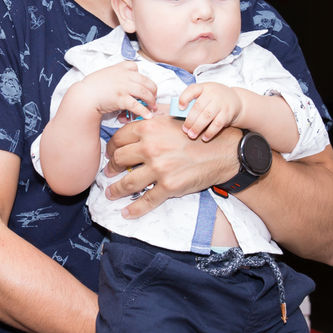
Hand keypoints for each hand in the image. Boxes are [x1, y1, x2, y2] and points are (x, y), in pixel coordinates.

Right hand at [71, 62, 156, 117]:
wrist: (84, 96)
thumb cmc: (90, 86)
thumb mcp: (103, 74)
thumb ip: (113, 75)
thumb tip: (120, 83)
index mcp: (119, 68)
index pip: (134, 66)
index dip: (139, 75)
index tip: (140, 82)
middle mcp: (124, 76)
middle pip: (145, 81)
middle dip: (152, 90)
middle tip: (153, 97)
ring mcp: (124, 87)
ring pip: (144, 92)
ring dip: (151, 101)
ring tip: (153, 107)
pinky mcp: (122, 99)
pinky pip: (137, 105)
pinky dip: (144, 111)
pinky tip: (148, 116)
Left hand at [104, 119, 240, 217]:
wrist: (223, 150)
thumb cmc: (197, 133)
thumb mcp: (172, 119)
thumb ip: (152, 121)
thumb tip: (135, 119)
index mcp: (149, 129)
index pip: (119, 138)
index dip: (111, 147)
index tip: (110, 154)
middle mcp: (151, 148)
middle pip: (119, 160)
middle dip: (111, 168)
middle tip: (109, 172)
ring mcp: (159, 169)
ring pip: (128, 183)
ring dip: (116, 189)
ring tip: (110, 193)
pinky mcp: (169, 186)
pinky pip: (146, 201)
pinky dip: (134, 209)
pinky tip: (126, 212)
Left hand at [179, 83, 240, 141]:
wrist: (235, 99)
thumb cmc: (214, 98)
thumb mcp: (204, 93)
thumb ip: (193, 100)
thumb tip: (179, 113)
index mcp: (203, 87)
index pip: (192, 90)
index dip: (184, 99)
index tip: (180, 108)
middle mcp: (213, 93)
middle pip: (198, 107)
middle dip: (190, 120)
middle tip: (185, 130)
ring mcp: (221, 103)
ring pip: (207, 116)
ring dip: (198, 127)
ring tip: (192, 135)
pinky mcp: (228, 113)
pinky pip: (218, 124)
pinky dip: (210, 132)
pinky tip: (204, 138)